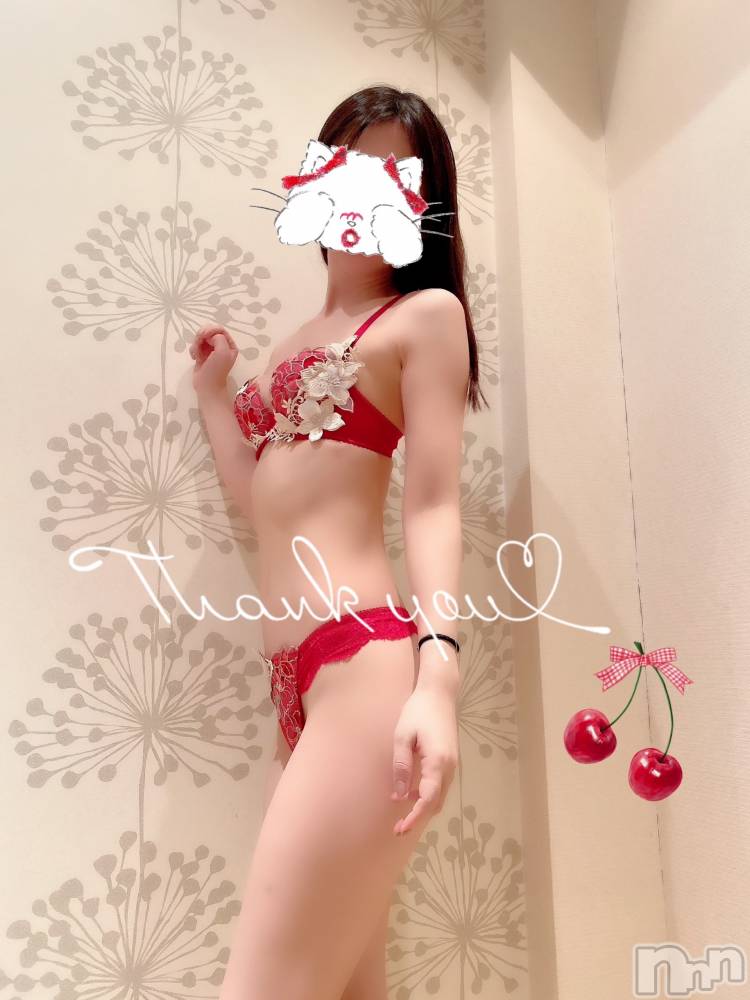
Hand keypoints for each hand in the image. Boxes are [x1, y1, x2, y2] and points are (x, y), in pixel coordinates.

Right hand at [190, 324, 238, 397]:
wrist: (207, 386)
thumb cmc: (217, 370)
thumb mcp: (223, 351)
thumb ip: (219, 338)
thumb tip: (209, 336)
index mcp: (229, 345)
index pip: (219, 329)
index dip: (210, 330)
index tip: (204, 336)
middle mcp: (221, 346)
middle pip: (209, 331)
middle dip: (201, 336)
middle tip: (198, 343)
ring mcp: (211, 350)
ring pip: (201, 338)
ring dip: (196, 344)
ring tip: (196, 354)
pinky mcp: (202, 354)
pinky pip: (196, 345)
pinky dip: (193, 350)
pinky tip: (194, 358)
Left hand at [391, 685, 458, 835]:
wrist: (439, 694)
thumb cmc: (418, 712)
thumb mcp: (403, 737)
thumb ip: (401, 767)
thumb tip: (399, 796)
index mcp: (438, 762)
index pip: (428, 799)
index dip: (415, 817)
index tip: (401, 829)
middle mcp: (450, 767)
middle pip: (436, 802)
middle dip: (419, 817)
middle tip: (397, 828)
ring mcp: (453, 764)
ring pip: (440, 796)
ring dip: (423, 807)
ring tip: (402, 814)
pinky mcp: (451, 760)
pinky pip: (440, 786)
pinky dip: (428, 795)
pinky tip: (412, 793)